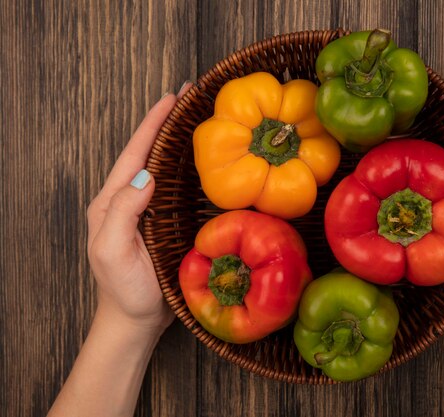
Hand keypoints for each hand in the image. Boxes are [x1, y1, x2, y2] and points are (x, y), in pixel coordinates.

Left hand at [86, 84, 190, 333]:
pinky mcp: (163, 221)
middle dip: (166, 123)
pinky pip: (175, 186)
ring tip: (197, 119)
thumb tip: (147, 174)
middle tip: (189, 98)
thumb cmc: (124, 290)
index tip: (171, 98)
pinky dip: (187, 167)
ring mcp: (147, 210)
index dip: (152, 124)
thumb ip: (123, 211)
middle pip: (147, 153)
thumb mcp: (113, 251)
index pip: (134, 154)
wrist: (135, 320)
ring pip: (162, 166)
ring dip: (178, 141)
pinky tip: (202, 161)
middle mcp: (128, 199)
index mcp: (112, 201)